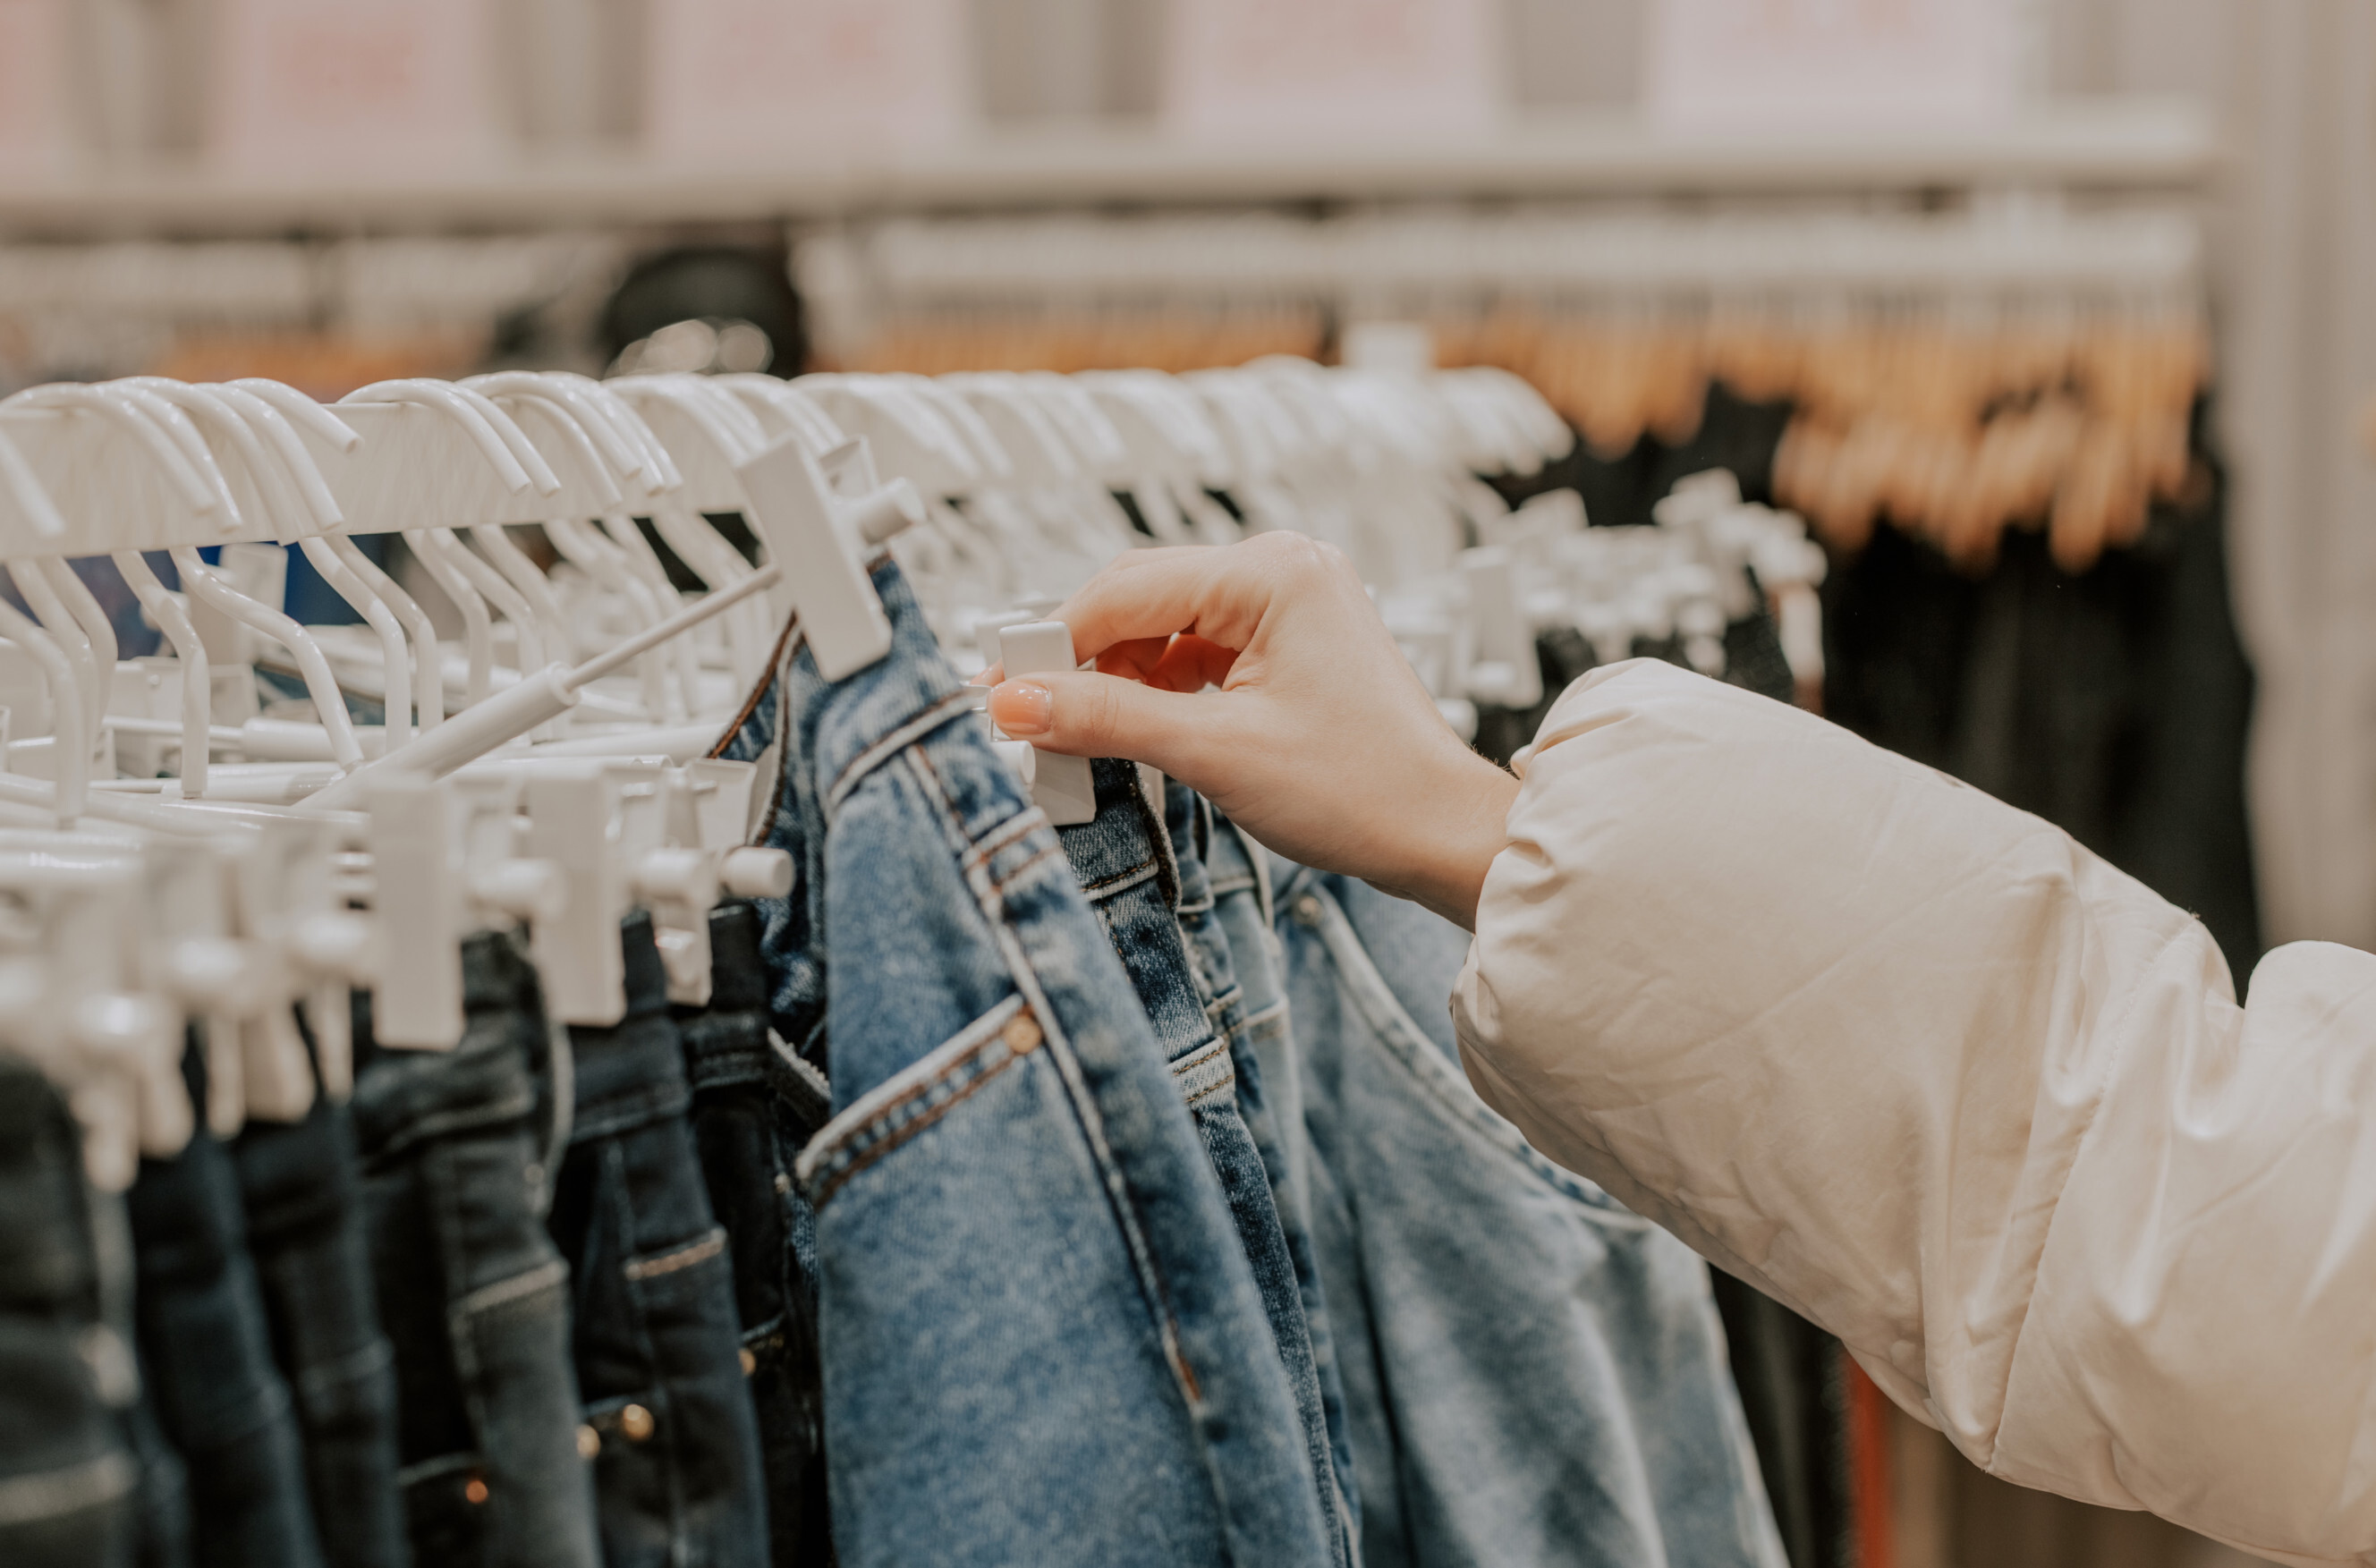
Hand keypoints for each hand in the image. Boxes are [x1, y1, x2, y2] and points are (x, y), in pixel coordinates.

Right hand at [982, 533, 1516, 928]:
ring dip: (1116, 680)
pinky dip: (1156, 690)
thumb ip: (1106, 720)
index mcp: (1272, 574)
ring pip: (1163, 628)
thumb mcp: (1214, 753)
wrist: (1438, 834)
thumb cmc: (1362, 789)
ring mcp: (1289, 605)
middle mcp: (1282, 571)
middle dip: (1080, 660)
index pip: (1125, 591)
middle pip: (1139, 600)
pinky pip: (1196, 652)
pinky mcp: (1288, 644)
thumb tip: (1016, 703)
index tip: (999, 693)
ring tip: (1076, 736)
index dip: (1054, 643)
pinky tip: (1130, 731)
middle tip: (1024, 717)